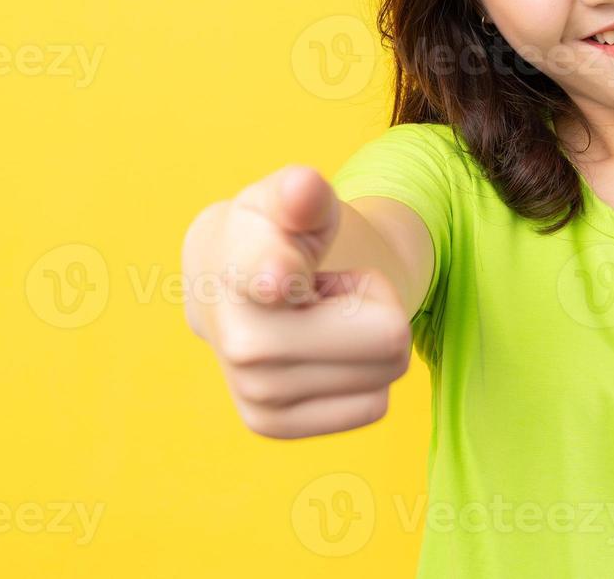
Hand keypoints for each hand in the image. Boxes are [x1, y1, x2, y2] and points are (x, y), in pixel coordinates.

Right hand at [180, 165, 412, 438]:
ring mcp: (255, 393)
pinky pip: (374, 406)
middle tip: (328, 289)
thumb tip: (305, 188)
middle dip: (377, 303)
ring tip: (318, 315)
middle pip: (389, 336)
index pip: (267, 277)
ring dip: (366, 338)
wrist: (224, 285)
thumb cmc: (273, 232)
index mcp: (243, 269)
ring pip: (386, 372)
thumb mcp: (290, 199)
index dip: (279, 276)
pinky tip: (319, 349)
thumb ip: (303, 193)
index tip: (281, 279)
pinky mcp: (271, 426)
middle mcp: (242, 342)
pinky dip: (361, 375)